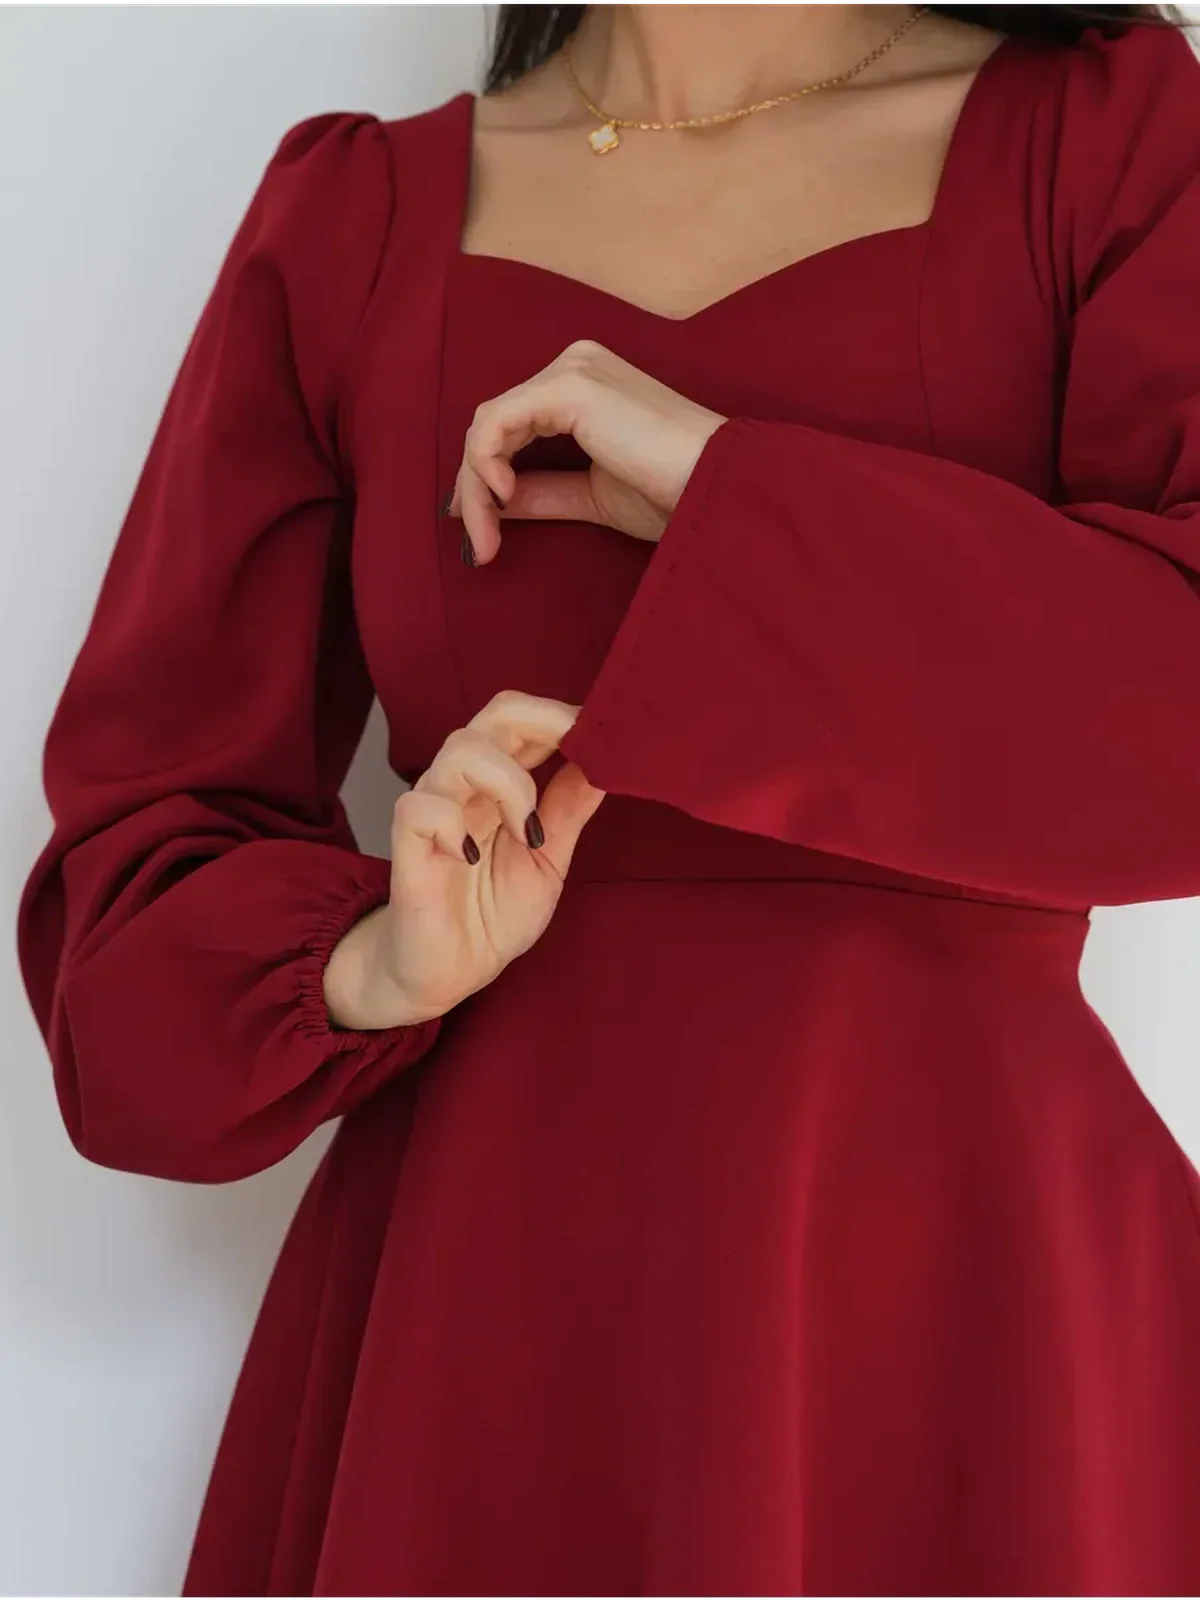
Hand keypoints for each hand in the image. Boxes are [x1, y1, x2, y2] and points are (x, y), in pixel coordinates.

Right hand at [328, 691, 606, 1028]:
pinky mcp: (407, 846)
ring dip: (508, 783)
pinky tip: (472, 856)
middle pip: (495, 713)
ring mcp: (434, 810)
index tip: (605, 735)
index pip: (524, 718)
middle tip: (577, 752)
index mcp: (500, 782)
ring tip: (528, 833)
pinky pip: (419, 809)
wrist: (450, 972)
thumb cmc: (492, 914)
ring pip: (461, 751)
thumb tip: (608, 761)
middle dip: (544, 722)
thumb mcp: (548, 860)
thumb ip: (570, 809)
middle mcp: (465, 784)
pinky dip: (451, 824)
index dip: (562, 715)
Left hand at [448, 339, 726, 564]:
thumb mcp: (592, 496)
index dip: (485, 479)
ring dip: (476, 487)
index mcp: (585, 387)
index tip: (480, 530)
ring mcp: (572, 370)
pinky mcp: (569, 386)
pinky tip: (503, 499)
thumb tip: (493, 503)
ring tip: (486, 537)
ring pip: (490, 425)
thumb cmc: (672, 493)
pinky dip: (486, 465)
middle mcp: (575, 366)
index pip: (513, 426)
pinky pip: (498, 422)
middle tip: (478, 544)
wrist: (713, 488)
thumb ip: (544, 491)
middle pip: (496, 424)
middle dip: (475, 488)